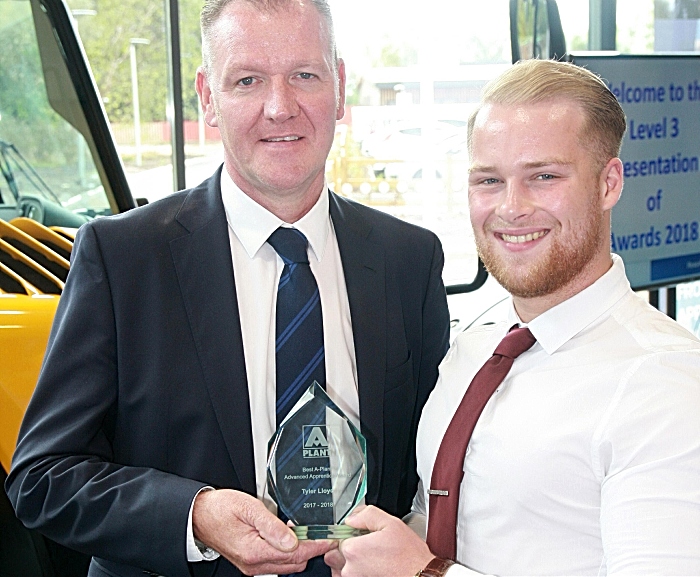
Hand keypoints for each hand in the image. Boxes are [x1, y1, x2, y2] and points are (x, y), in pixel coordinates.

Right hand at [193, 489, 333, 574]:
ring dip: (300, 551)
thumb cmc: (220, 509)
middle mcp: (254, 564)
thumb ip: (271, 525)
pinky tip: (292, 538)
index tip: (331, 538)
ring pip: (287, 565)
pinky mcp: (250, 563)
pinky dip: (288, 553)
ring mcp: (252, 565)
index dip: (316, 544)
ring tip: (310, 533)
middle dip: (312, 548)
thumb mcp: (248, 508)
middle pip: (294, 562)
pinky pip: (277, 563)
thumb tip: (293, 539)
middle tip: (324, 532)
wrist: (198, 516)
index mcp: (254, 551)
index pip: (295, 553)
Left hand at [324, 506, 434, 576]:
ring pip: (339, 569)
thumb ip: (367, 515)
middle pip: (334, 554)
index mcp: (354, 549)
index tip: (361, 535)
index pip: (339, 537)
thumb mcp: (391, 523)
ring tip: (369, 559)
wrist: (421, 576)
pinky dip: (355, 573)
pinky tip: (370, 568)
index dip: (350, 534)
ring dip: (348, 563)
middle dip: (345, 549)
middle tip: (364, 547)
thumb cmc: (409, 556)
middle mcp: (350, 569)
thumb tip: (352, 518)